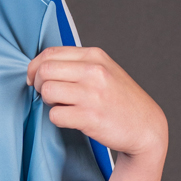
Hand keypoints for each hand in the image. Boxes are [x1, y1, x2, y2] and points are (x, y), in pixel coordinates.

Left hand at [26, 47, 166, 165]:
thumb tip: (42, 67)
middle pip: (45, 70)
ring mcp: (92, 94)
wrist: (146, 126)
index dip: (35, 67)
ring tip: (62, 106)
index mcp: (95, 56)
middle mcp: (94, 72)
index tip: (35, 79)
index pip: (50, 53)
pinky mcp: (90, 117)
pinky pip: (55, 115)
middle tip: (47, 95)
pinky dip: (58, 119)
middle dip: (39, 84)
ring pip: (48, 91)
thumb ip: (78, 64)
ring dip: (48, 102)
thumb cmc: (120, 100)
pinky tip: (71, 119)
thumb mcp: (105, 71)